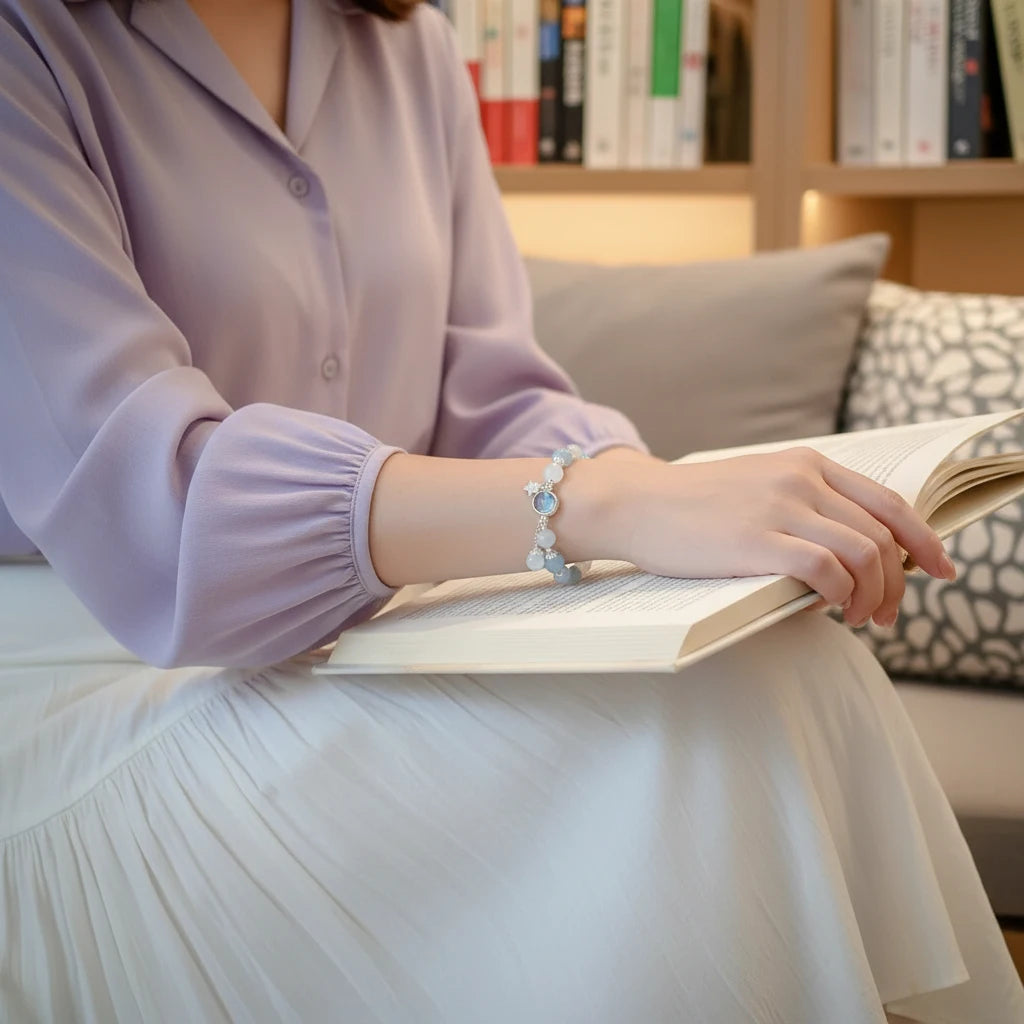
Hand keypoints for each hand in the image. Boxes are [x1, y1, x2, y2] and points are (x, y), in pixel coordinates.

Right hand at [578, 447, 955, 628]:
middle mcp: (802, 479)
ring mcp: (780, 507)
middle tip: (887, 614)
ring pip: (864, 554)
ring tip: (862, 618)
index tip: (942, 569)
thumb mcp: (757, 486)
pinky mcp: (756, 540)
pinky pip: (826, 570)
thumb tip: (851, 548)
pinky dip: (841, 595)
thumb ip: (803, 503)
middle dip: (899, 582)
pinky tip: (832, 609)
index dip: (925, 540)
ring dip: (874, 594)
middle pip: (883, 535)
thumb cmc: (692, 505)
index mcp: (806, 464)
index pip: (889, 502)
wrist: (636, 502)